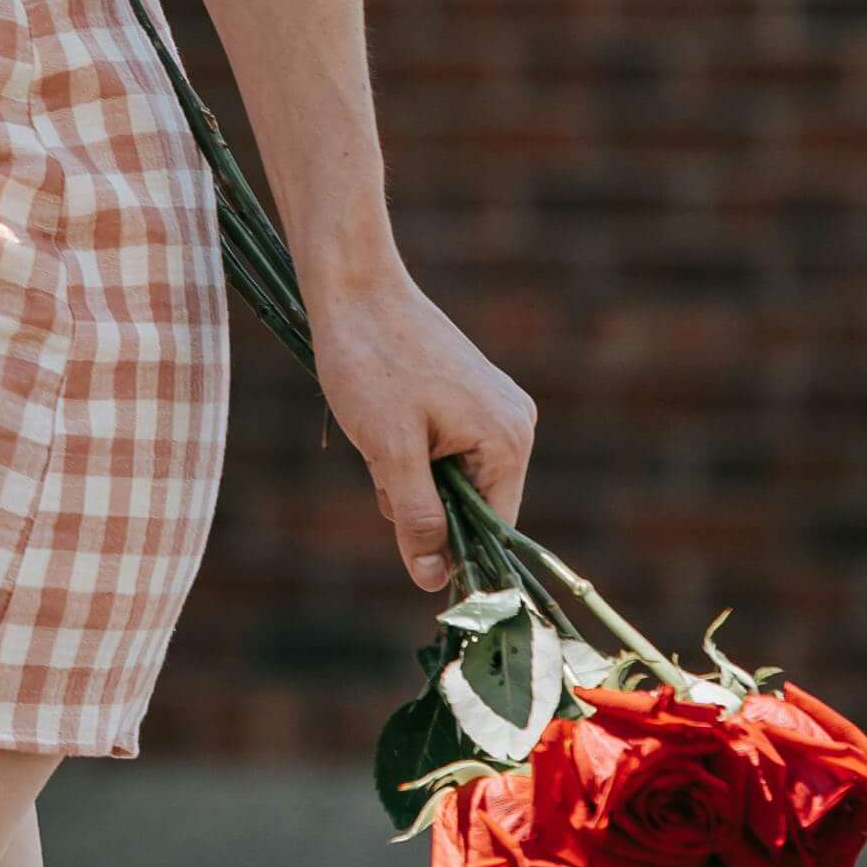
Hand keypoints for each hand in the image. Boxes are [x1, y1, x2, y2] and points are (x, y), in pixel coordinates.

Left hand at [307, 264, 533, 591]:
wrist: (352, 285)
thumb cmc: (369, 362)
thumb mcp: (390, 452)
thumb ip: (417, 518)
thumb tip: (434, 581)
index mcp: (509, 440)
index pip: (495, 530)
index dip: (454, 551)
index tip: (413, 557)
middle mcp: (515, 423)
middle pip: (472, 505)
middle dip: (421, 500)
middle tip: (382, 465)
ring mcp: (495, 405)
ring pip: (452, 478)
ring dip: (409, 474)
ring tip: (379, 431)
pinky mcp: (470, 393)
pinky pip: (445, 448)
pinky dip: (410, 449)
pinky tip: (385, 419)